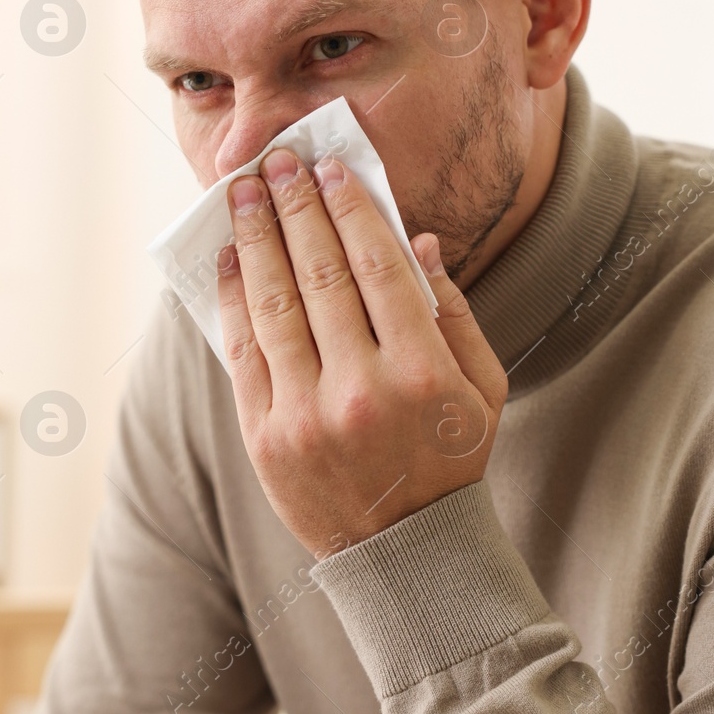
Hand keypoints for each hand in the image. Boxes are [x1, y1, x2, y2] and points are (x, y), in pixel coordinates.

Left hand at [216, 147, 508, 557]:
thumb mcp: (481, 389)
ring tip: (243, 194)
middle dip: (295, 208)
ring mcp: (305, 416)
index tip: (330, 168)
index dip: (349, 209)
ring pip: (274, 305)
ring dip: (256, 239)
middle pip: (319, 274)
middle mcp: (360, 390)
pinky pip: (244, 351)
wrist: (403, 552)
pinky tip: (232, 258)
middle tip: (277, 162)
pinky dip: (234, 298)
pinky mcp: (264, 437)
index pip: (376, 267)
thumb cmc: (449, 458)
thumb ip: (454, 313)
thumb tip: (415, 241)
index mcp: (421, 373)